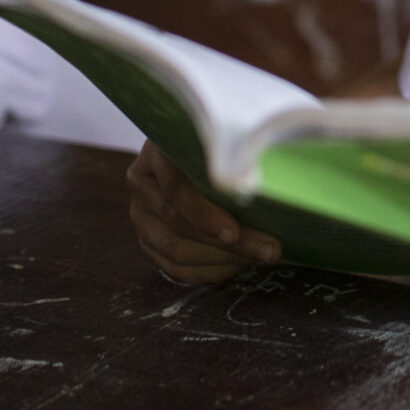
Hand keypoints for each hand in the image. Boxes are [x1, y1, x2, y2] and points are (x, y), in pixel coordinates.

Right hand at [127, 143, 282, 283]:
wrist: (191, 147)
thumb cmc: (216, 142)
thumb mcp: (222, 139)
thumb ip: (234, 160)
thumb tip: (254, 187)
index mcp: (157, 153)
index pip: (176, 189)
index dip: (204, 214)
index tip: (233, 232)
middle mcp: (142, 184)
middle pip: (179, 224)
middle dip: (228, 243)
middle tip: (268, 249)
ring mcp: (141, 213)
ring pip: (175, 249)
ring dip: (221, 259)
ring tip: (259, 257)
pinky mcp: (147, 239)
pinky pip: (173, 266)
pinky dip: (206, 270)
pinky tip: (235, 266)